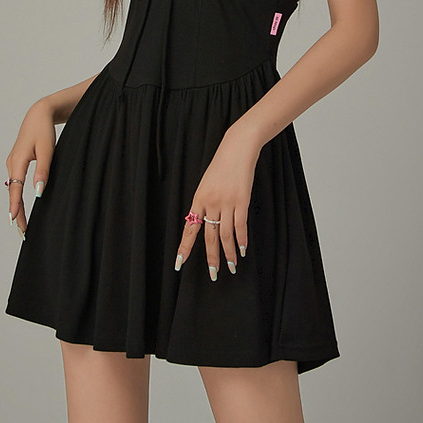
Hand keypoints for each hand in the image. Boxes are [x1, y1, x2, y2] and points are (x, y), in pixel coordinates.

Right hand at [5, 99, 55, 237]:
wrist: (39, 114)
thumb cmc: (44, 130)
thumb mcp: (47, 150)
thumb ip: (43, 171)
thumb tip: (38, 193)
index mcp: (18, 161)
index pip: (15, 189)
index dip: (15, 206)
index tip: (15, 222)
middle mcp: (12, 163)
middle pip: (12, 192)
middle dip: (16, 212)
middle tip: (22, 231)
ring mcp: (13, 163)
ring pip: (13, 189)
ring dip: (17, 205)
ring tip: (21, 223)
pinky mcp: (16, 162)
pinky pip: (15, 183)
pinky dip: (17, 196)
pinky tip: (20, 205)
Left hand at [174, 125, 260, 280]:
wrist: (237, 148)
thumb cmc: (222, 165)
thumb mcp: (207, 183)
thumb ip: (205, 203)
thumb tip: (205, 223)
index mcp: (198, 199)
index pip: (190, 228)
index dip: (185, 247)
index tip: (179, 263)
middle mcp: (210, 203)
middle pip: (209, 237)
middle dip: (211, 257)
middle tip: (213, 274)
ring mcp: (226, 202)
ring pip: (226, 235)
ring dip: (229, 253)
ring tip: (231, 267)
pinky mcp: (242, 200)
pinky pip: (240, 225)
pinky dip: (241, 240)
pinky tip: (242, 250)